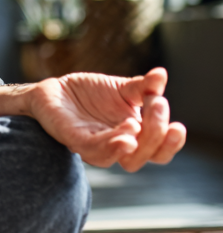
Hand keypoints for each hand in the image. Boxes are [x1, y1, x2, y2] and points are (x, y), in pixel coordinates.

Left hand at [25, 67, 185, 170]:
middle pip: (148, 155)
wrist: (55, 90)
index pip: (160, 150)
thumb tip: (161, 74)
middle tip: (155, 104)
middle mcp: (119, 145)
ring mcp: (98, 145)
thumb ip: (142, 86)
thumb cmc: (90, 93)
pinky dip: (111, 145)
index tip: (177, 124)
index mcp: (136, 135)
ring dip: (136, 144)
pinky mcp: (75, 140)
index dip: (172, 142)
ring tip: (136, 123)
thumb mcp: (121, 87)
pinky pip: (95, 149)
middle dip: (156, 134)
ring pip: (124, 159)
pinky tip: (123, 135)